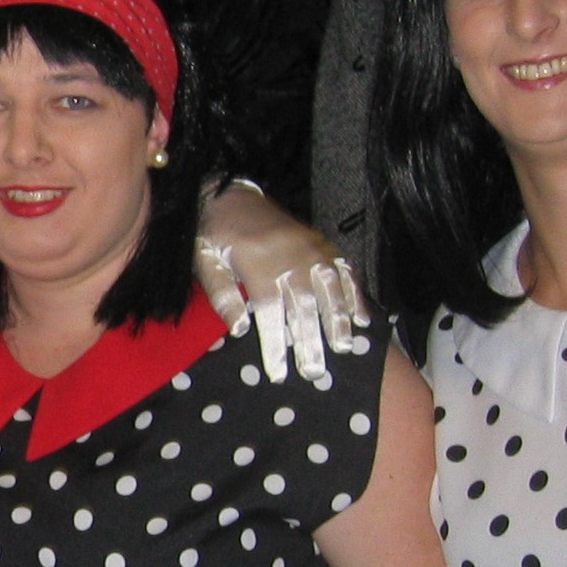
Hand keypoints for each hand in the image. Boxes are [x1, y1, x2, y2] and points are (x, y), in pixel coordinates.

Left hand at [194, 182, 367, 386]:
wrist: (229, 193)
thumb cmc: (213, 234)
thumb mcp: (205, 262)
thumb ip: (221, 294)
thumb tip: (240, 329)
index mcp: (256, 262)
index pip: (269, 311)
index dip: (275, 344)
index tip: (278, 373)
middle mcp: (287, 255)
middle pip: (303, 304)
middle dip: (310, 340)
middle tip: (314, 372)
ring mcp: (309, 246)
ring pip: (330, 287)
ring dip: (339, 319)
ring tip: (345, 348)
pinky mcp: (321, 242)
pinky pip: (344, 268)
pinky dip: (354, 293)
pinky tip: (361, 318)